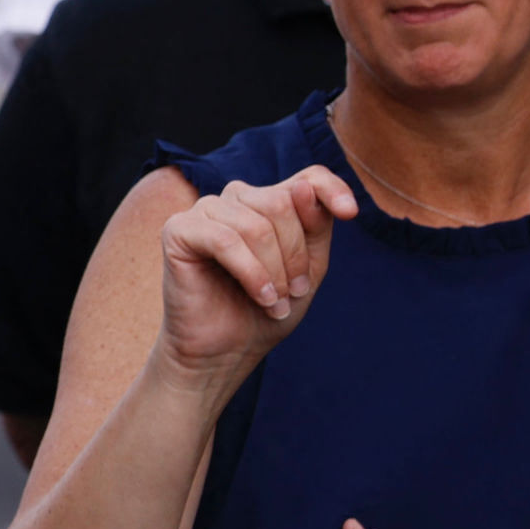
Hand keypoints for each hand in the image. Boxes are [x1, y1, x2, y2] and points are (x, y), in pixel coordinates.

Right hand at [157, 167, 357, 384]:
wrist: (226, 351)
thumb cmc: (265, 310)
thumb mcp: (308, 268)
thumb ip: (313, 227)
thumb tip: (302, 188)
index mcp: (269, 204)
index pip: (307, 177)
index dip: (331, 188)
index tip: (350, 214)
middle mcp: (236, 200)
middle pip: (281, 203)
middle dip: (295, 255)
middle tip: (294, 293)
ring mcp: (205, 211)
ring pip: (255, 225)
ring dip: (274, 271)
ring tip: (274, 302)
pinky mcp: (178, 230)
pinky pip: (225, 240)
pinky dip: (250, 272)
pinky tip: (260, 296)